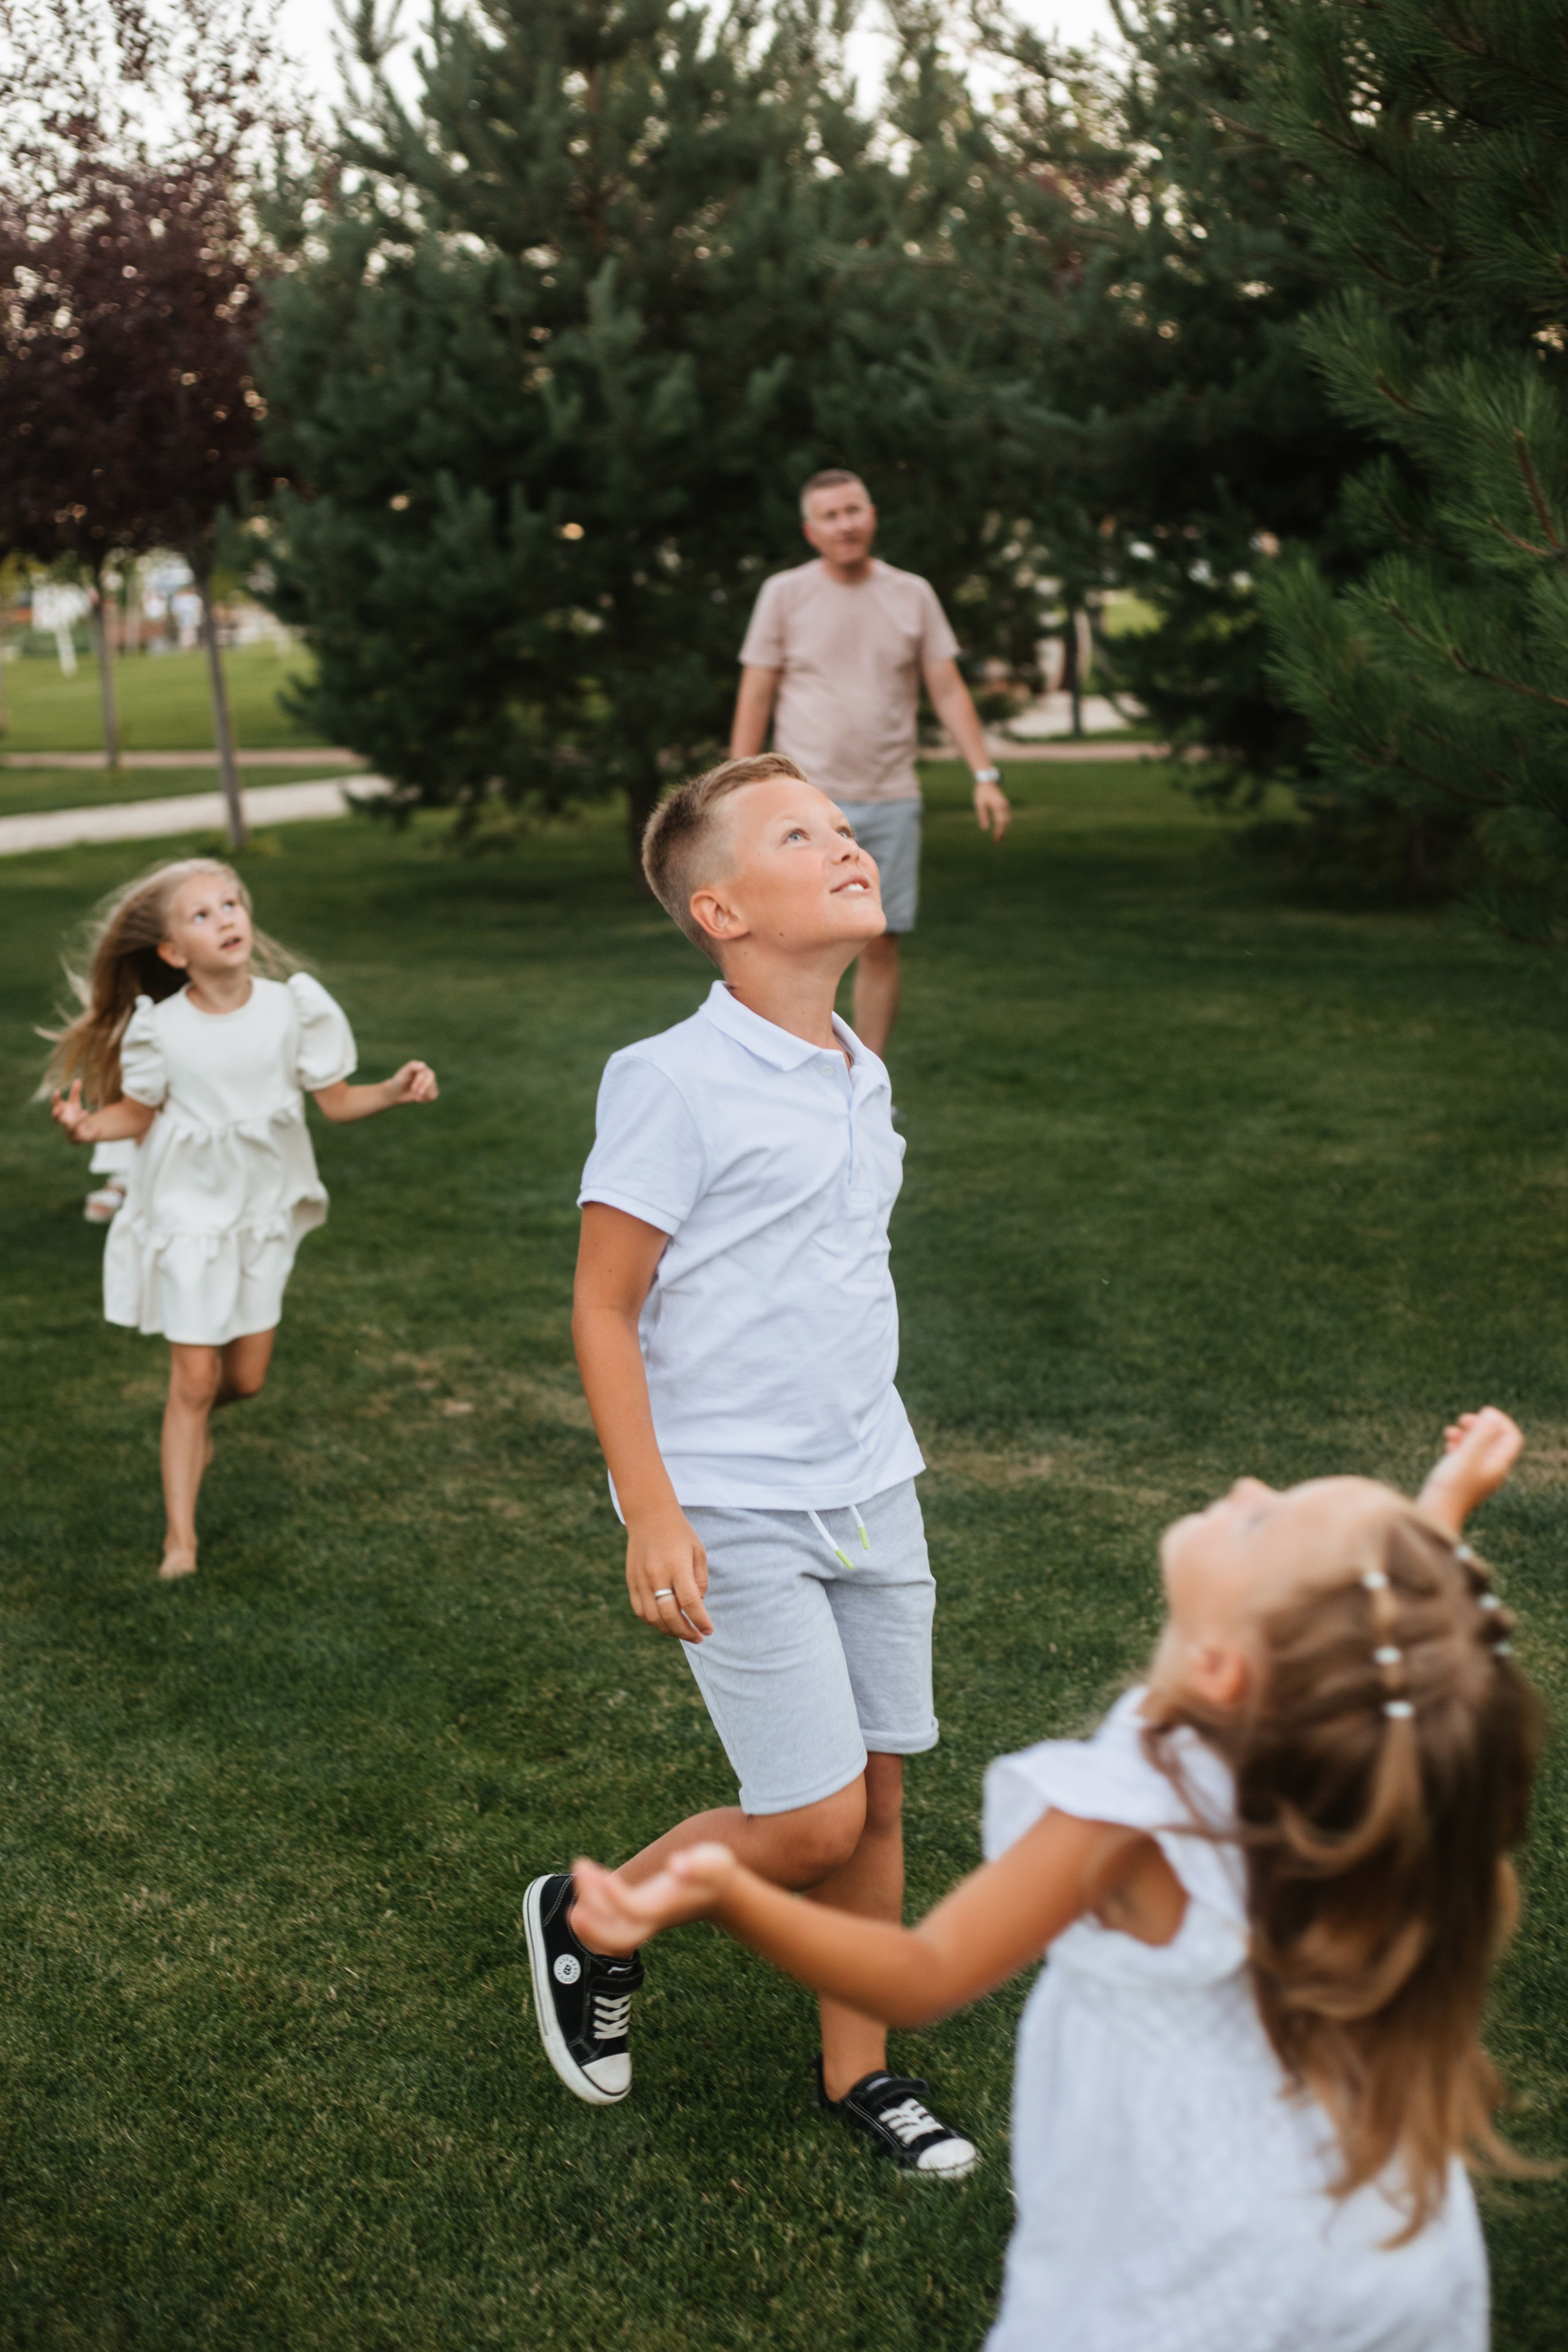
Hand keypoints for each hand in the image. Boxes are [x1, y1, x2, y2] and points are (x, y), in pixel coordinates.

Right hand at [51, 1081, 96, 1144]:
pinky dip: (94, 1133)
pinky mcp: (81, 1139)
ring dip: (78, 1121)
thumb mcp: (75, 1104)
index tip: (57, 1091)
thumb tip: (78, 1080)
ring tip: (86, 1112)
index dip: (55, 1100)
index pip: (55, 1107)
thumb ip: (75, 1093)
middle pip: (58, 1120)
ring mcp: (72, 1133)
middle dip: (58, 1114)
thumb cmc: (74, 1115)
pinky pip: (88, 1137)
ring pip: (72, 1128)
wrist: (79, 1133)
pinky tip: (101, 1128)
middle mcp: (64, 1124)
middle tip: (59, 1109)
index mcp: (61, 1115)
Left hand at [385, 1060, 437, 1105]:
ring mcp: (431, 1082)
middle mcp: (428, 1074)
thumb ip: (412, 1066)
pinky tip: (418, 1098)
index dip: (420, 1082)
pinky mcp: (432, 1091)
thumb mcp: (404, 1072)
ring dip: (424, 1095)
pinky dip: (426, 1098)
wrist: (397, 1092)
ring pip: (433, 1088)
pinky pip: (433, 1095)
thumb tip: (423, 1065)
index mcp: (422, 1067)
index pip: (425, 1074)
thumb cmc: (400, 1080)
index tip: (413, 1088)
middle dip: (424, 1088)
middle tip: (417, 1096)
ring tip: (415, 1097)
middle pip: (431, 1080)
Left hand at [570, 1844, 738, 1953]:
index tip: (600, 1874)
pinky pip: (607, 1921)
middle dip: (593, 1920)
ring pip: (608, 1931)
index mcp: (667, 1908)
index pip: (635, 1910)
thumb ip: (699, 1865)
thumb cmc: (715, 1872)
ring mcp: (642, 1921)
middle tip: (579, 1878)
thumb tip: (678, 1866)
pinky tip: (588, 1876)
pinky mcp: (636, 1914)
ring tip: (581, 1866)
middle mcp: (652, 1920)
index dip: (614, 1896)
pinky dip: (591, 1904)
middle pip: (618, 1936)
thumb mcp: (714, 1862)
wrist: (718, 1891)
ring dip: (588, 1905)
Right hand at [625, 1501, 712, 1641]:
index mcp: (677, 1566)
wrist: (649, 1516)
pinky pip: (640, 1610)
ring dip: (669, 1630)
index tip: (708, 1630)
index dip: (700, 1620)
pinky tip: (665, 1622)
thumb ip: (700, 1581)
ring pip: (653, 1617)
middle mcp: (657, 1575)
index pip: (690, 1602)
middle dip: (686, 1632)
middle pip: (670, 1615)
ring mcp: (641, 1579)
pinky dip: (653, 1622)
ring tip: (682, 1632)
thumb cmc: (679, 1534)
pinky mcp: (631, 1581)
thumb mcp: (698, 1552)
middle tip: (698, 1637)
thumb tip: (697, 1606)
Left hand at [974, 773, 1011, 839]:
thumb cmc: (982, 793)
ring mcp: (1006, 806)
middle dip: (1002, 833)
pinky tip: (1001, 830)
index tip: (995, 839)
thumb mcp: (979, 804)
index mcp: (998, 806)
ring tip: (1000, 839)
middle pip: (1006, 823)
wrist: (988, 782)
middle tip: (997, 842)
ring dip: (1005, 830)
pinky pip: (1007, 817)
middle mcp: (1005, 806)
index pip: (1000, 822)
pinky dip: (1005, 825)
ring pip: (1008, 821)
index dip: (999, 832)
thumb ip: (983, 816)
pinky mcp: (1006, 806)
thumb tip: (985, 829)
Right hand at [1418, 1407, 1523, 1533]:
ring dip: (1467, 1434)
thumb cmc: (1452, 1485)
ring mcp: (1477, 1476)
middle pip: (1494, 1441)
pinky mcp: (1463, 1479)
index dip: (1501, 1421)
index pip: (1511, 1438)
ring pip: (1478, 1448)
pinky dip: (1459, 1445)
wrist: (1436, 1512)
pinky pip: (1466, 1457)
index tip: (1483, 1411)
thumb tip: (1491, 1416)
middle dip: (1481, 1426)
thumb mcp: (1468, 1455)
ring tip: (1450, 1430)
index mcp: (1498, 1465)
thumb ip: (1481, 1434)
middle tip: (1463, 1418)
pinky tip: (1447, 1443)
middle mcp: (1491, 1471)